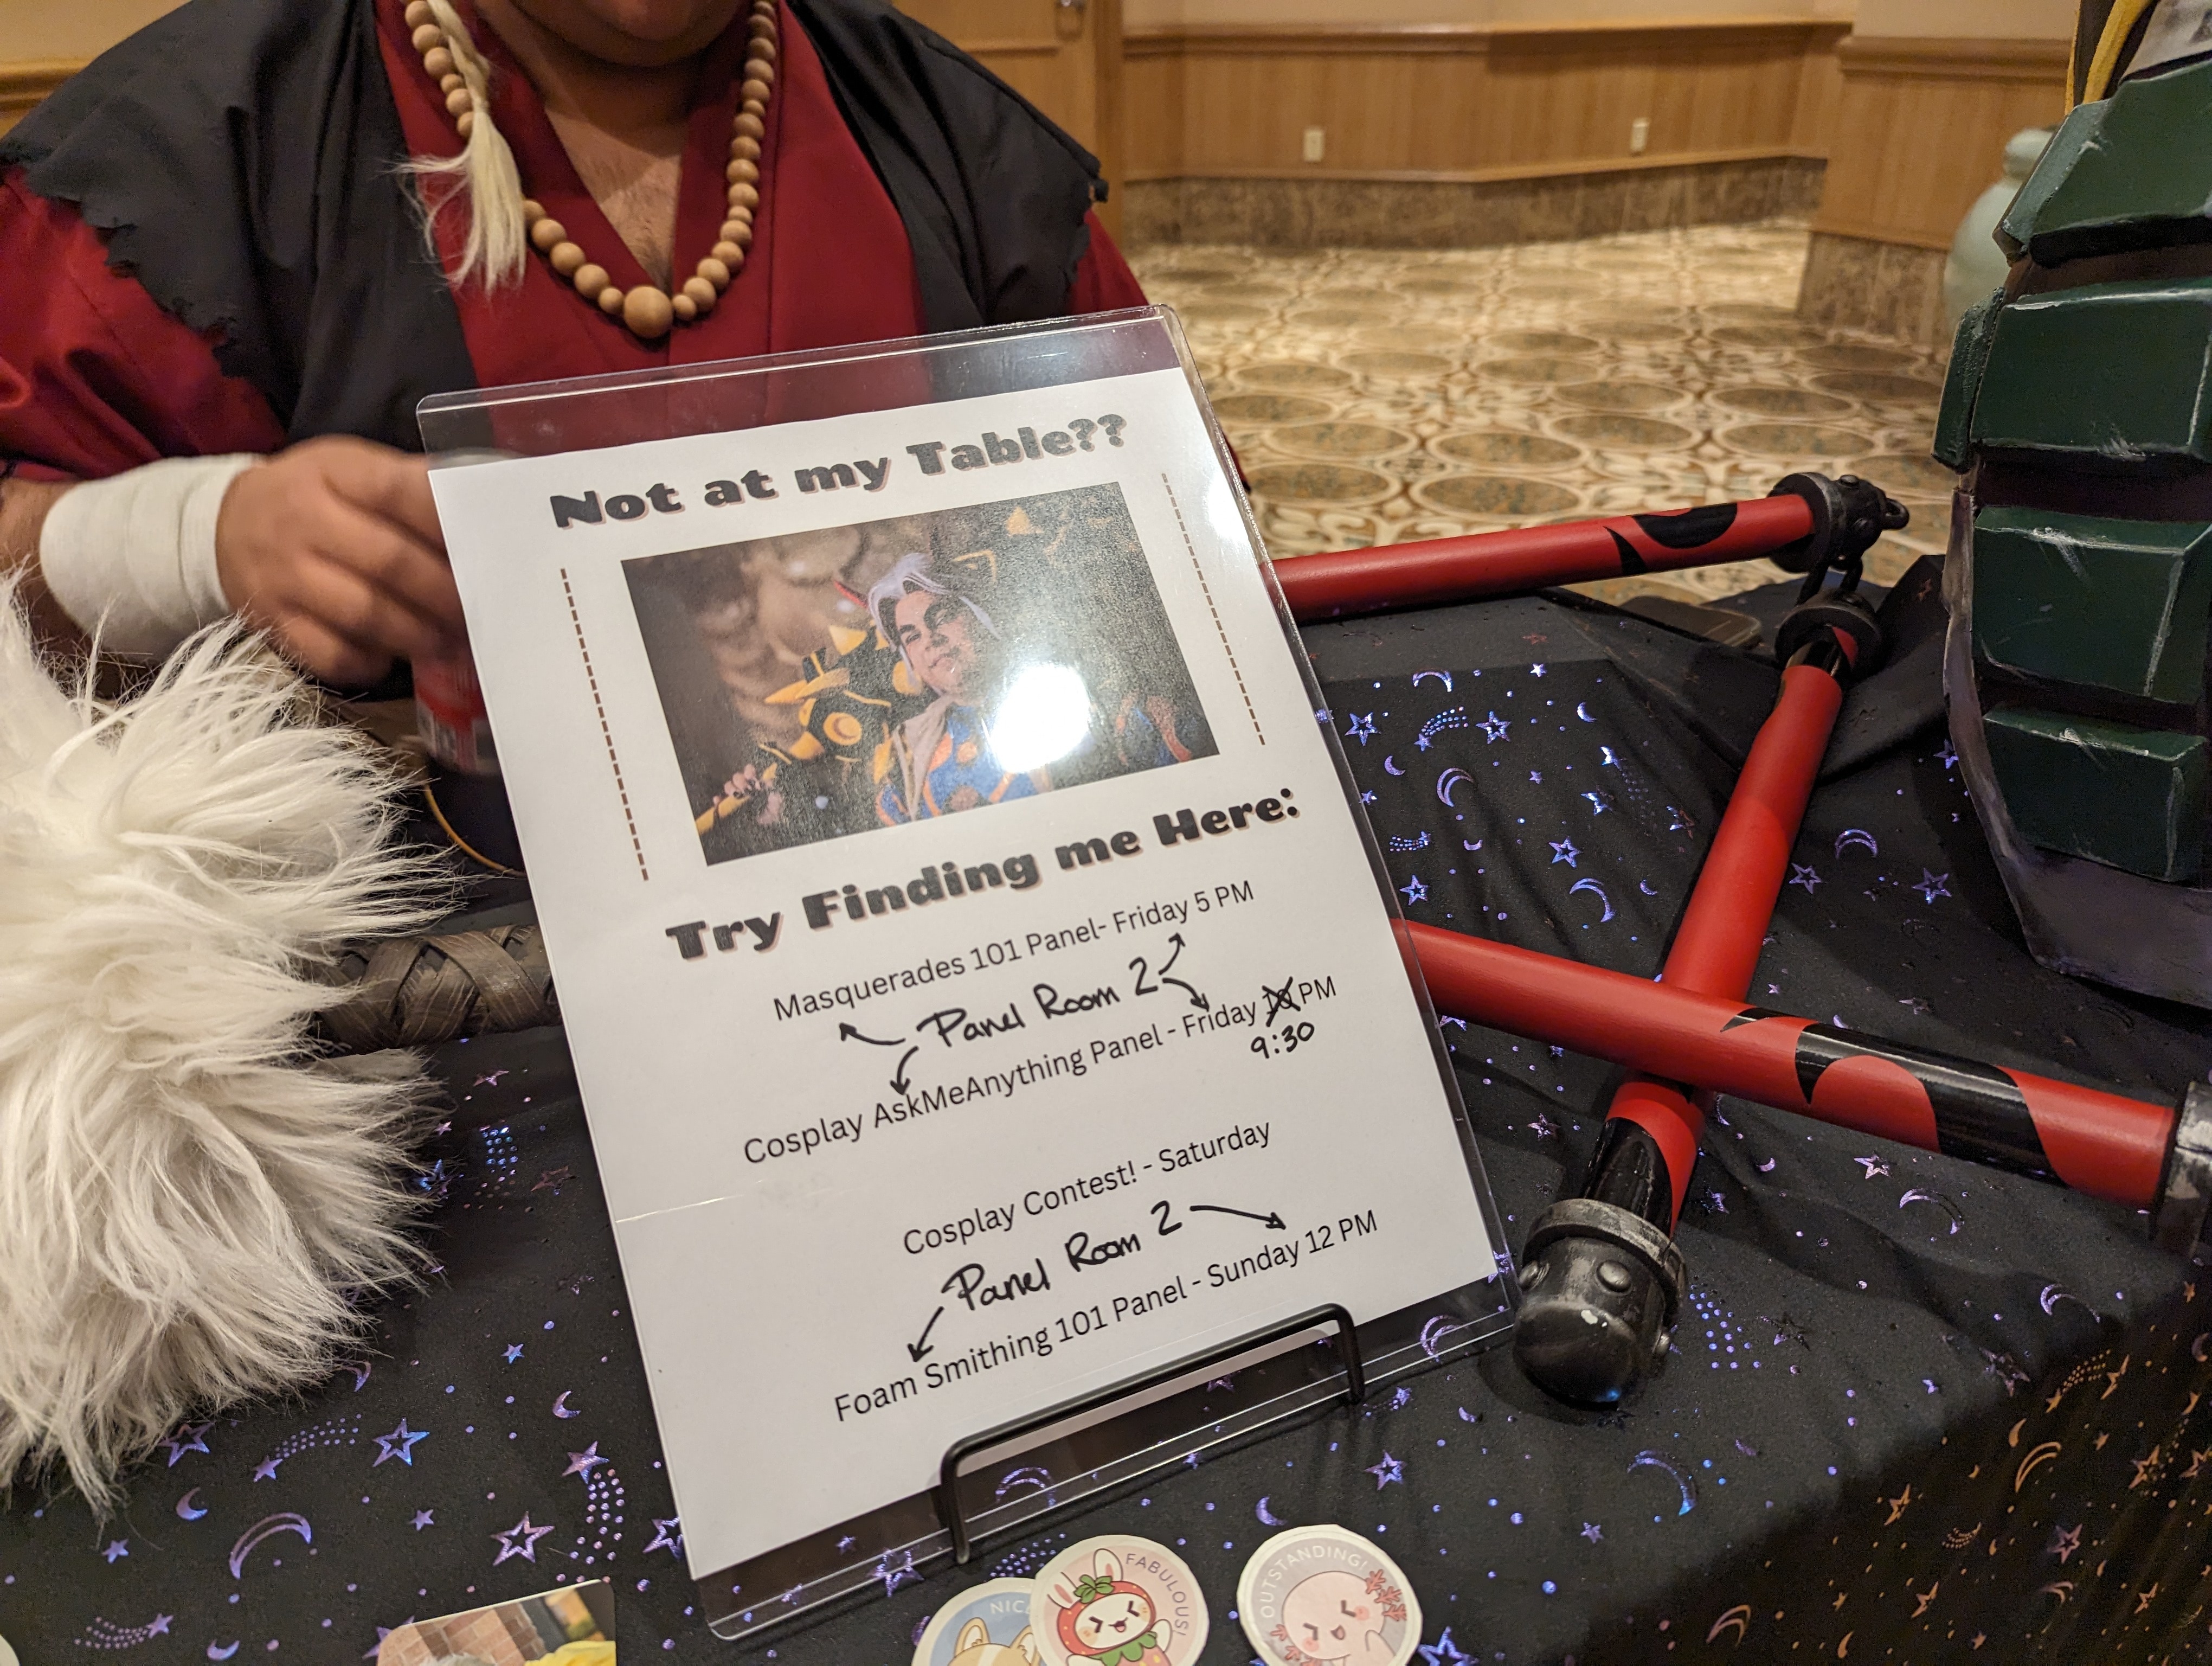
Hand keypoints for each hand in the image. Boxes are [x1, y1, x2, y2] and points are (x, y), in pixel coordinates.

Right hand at [215, 436, 465, 683]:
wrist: (224, 524)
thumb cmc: (312, 496)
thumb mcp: (350, 469)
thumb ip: (407, 486)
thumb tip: (479, 506)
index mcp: (331, 473)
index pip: (397, 492)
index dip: (447, 522)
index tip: (488, 548)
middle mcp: (302, 522)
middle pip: (390, 562)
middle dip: (445, 594)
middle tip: (480, 612)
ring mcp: (283, 576)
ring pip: (365, 614)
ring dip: (418, 635)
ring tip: (450, 642)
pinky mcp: (271, 622)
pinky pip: (330, 655)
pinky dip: (369, 662)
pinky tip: (391, 658)